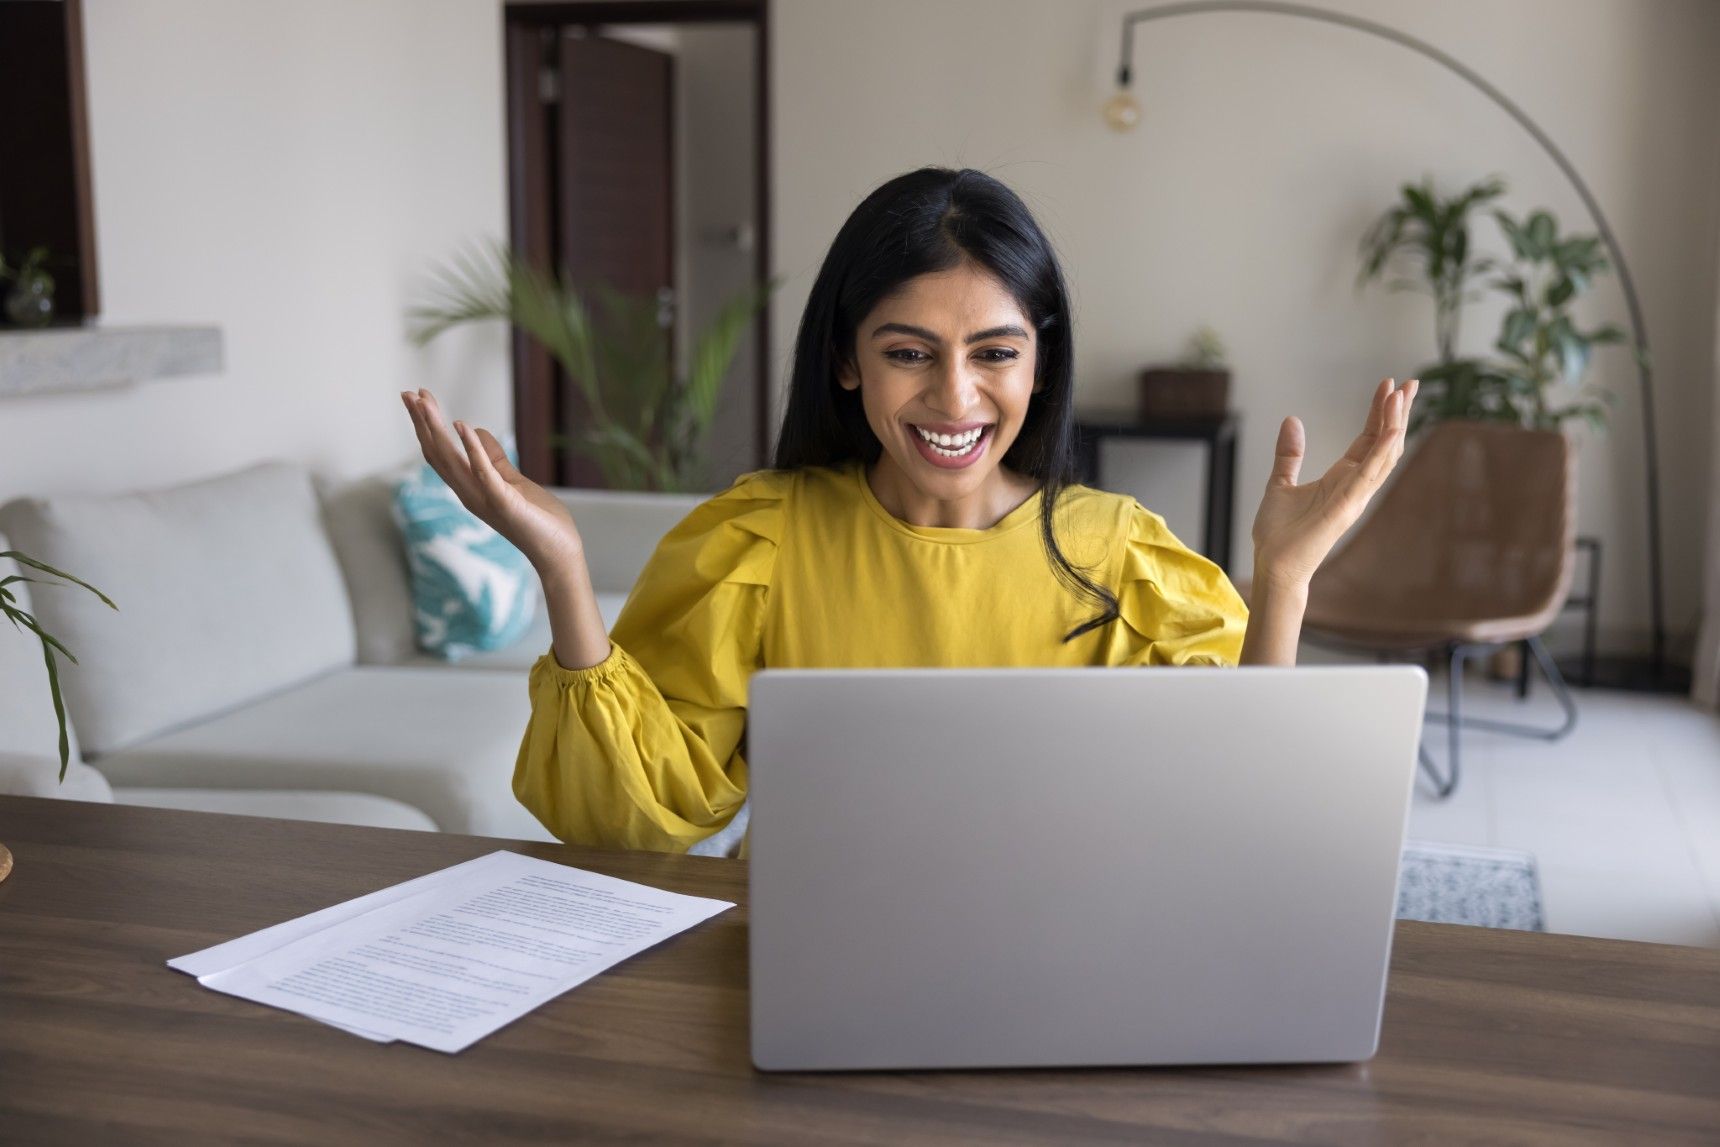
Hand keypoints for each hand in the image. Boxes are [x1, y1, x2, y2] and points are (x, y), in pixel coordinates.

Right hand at [400, 388, 582, 570]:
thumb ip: (493, 458)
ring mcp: (484, 499)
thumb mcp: (511, 480)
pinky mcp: (504, 503)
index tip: (417, 398)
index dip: (426, 427)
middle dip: (422, 423)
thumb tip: (476, 430)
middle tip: (408, 393)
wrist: (558, 551)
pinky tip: (464, 426)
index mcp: (469, 488)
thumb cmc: (536, 518)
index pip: (439, 454)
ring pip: (452, 461)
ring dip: (438, 430)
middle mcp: (469, 494)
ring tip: (426, 403)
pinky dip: (473, 450)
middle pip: (437, 454)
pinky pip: (484, 473)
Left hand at [1249, 377, 1417, 591]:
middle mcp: (1354, 485)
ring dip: (1394, 424)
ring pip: (1384, 454)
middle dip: (1398, 412)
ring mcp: (1355, 495)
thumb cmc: (1279, 533)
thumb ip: (1289, 454)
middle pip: (1384, 442)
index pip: (1368, 439)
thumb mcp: (1280, 483)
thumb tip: (1292, 420)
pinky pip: (1370, 474)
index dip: (1379, 413)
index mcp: (1341, 478)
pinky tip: (1392, 428)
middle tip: (1411, 382)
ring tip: (1401, 394)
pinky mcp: (1348, 506)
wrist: (1273, 565)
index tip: (1388, 385)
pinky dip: (1382, 449)